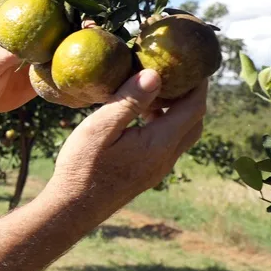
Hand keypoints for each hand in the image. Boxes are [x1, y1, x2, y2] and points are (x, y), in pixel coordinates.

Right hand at [46, 69, 206, 217]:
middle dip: (191, 95)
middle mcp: (166, 158)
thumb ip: (128, 102)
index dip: (198, 83)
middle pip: (194, 121)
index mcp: (159, 143)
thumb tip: (155, 75)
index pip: (194, 108)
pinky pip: (167, 144)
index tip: (193, 61)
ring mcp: (157, 169)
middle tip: (176, 73)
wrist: (72, 209)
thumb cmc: (81, 168)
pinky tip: (138, 117)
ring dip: (176, 111)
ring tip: (154, 91)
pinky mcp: (147, 174)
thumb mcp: (99, 129)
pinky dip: (164, 124)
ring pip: (181, 134)